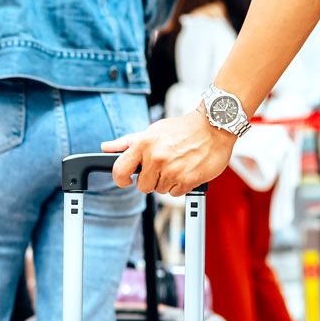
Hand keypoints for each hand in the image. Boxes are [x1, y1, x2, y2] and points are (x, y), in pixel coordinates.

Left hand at [101, 110, 233, 195]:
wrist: (213, 127)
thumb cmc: (182, 129)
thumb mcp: (152, 131)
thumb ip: (127, 142)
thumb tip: (106, 148)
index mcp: (144, 144)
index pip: (119, 170)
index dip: (120, 179)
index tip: (126, 180)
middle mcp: (156, 158)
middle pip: (143, 186)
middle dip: (151, 180)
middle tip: (162, 167)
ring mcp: (172, 170)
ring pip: (160, 190)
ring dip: (167, 182)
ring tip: (177, 165)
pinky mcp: (187, 180)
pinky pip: (175, 193)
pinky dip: (180, 185)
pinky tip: (186, 170)